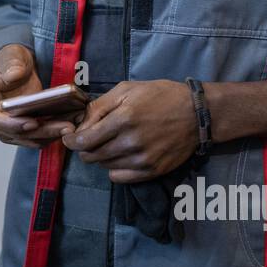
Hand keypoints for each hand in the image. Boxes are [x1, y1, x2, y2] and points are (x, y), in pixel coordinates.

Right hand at [0, 45, 80, 148]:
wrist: (17, 65)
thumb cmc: (10, 59)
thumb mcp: (11, 55)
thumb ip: (11, 64)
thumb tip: (13, 76)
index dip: (10, 124)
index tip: (32, 123)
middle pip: (10, 132)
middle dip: (37, 132)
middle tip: (62, 128)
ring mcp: (3, 124)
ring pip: (22, 138)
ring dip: (45, 136)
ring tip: (68, 128)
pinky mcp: (17, 128)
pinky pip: (31, 137)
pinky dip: (47, 136)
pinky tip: (65, 129)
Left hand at [60, 80, 196, 182]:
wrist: (196, 113)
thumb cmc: (159, 96)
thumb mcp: (126, 89)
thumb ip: (99, 106)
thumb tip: (79, 124)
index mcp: (122, 120)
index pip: (83, 141)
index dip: (71, 141)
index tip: (70, 137)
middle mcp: (130, 143)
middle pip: (91, 156)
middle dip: (85, 148)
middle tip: (91, 138)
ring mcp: (142, 160)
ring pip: (104, 166)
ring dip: (101, 156)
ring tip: (111, 142)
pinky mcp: (151, 171)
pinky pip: (119, 177)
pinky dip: (114, 169)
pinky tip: (121, 156)